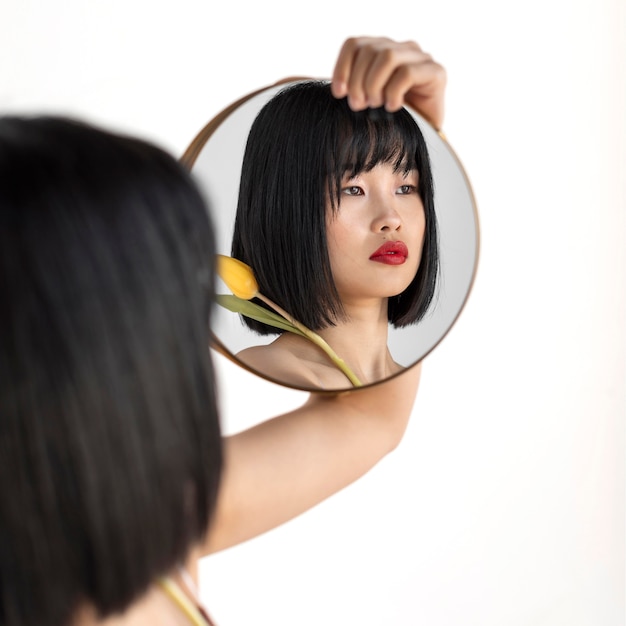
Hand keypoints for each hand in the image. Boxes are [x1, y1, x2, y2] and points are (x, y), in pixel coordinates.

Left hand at [331, 36, 446, 129]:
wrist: (423, 141)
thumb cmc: (390, 123)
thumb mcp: (364, 103)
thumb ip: (351, 89)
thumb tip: (329, 89)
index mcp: (382, 51)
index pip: (355, 44)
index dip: (342, 67)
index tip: (338, 94)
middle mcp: (402, 49)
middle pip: (370, 50)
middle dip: (358, 81)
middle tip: (357, 106)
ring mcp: (421, 58)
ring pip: (388, 56)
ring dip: (375, 84)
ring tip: (375, 106)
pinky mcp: (436, 72)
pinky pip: (407, 73)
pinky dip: (394, 92)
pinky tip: (392, 108)